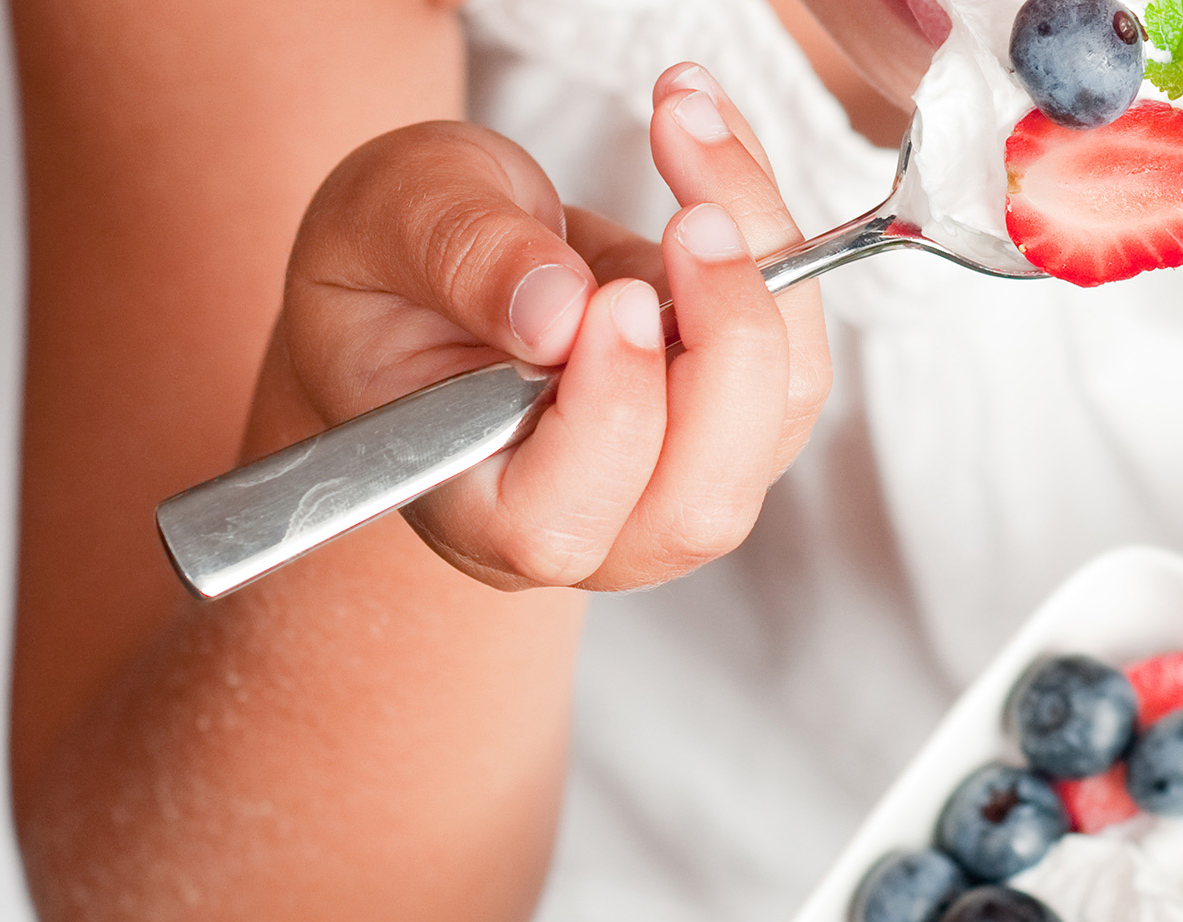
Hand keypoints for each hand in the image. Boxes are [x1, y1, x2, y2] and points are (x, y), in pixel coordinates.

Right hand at [257, 63, 828, 591]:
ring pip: (778, 418)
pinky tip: (711, 150)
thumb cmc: (387, 270)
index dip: (609, 419)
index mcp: (477, 515)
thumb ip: (461, 261)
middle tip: (695, 217)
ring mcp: (677, 480)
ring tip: (689, 130)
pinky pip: (795, 351)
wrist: (437, 268)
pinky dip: (776, 239)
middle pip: (704, 501)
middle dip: (727, 350)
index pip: (558, 523)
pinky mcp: (735, 419)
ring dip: (764, 266)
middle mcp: (595, 529)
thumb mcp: (387, 228)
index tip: (617, 297)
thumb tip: (558, 312)